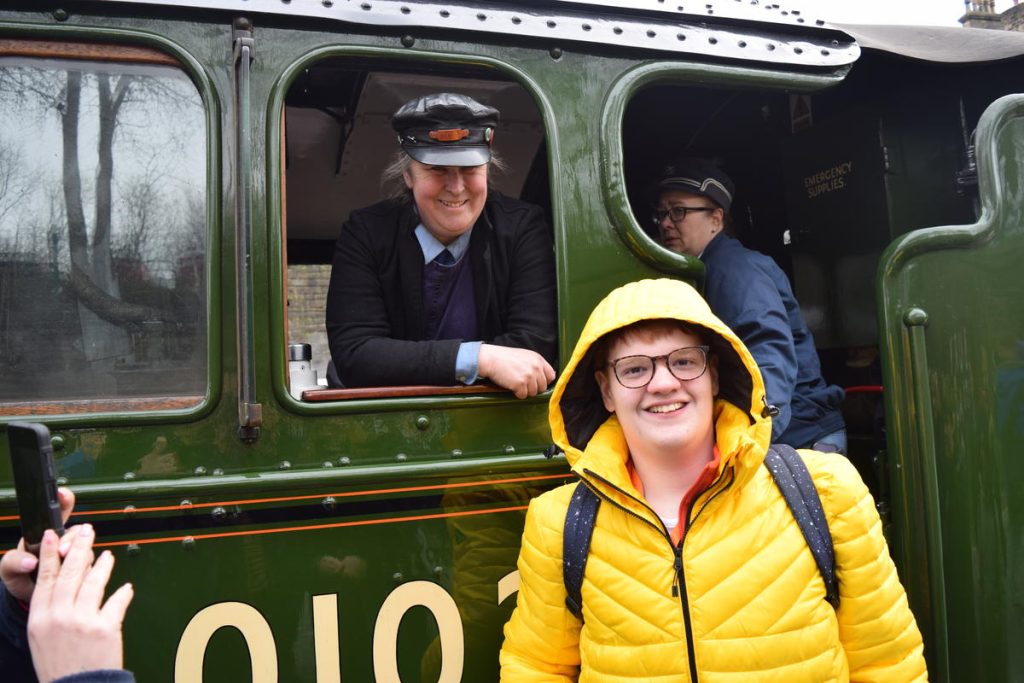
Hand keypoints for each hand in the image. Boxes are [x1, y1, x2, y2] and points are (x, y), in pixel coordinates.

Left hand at [1, 488, 75, 602]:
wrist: (29, 596)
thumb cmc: (20, 576)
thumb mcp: (9, 569)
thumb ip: (14, 561)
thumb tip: (30, 562)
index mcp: (46, 533)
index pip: (60, 510)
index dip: (64, 499)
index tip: (62, 494)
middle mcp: (64, 540)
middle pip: (78, 530)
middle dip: (71, 538)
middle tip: (62, 550)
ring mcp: (75, 554)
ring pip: (86, 547)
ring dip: (78, 555)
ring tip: (64, 563)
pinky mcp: (83, 569)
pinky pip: (90, 565)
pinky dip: (83, 570)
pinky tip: (74, 575)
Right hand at [28, 525, 133, 682]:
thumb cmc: (60, 667)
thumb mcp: (42, 639)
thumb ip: (52, 612)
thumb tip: (67, 585)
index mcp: (40, 619)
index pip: (45, 578)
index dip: (49, 554)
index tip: (52, 535)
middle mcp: (59, 617)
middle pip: (71, 573)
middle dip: (79, 548)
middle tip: (86, 531)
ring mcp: (83, 621)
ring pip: (94, 582)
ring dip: (103, 565)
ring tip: (107, 556)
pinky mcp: (106, 628)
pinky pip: (117, 602)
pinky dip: (123, 593)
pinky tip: (127, 587)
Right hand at [478, 344, 555, 398]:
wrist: (491, 359)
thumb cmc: (506, 358)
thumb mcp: (525, 356)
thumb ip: (536, 365)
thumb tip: (546, 377)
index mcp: (538, 359)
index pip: (551, 376)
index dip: (544, 381)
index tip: (537, 382)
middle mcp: (536, 367)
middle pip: (542, 387)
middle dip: (533, 388)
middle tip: (523, 383)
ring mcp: (529, 376)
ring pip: (533, 393)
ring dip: (525, 391)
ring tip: (516, 383)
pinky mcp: (520, 384)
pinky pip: (523, 396)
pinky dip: (517, 394)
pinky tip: (511, 386)